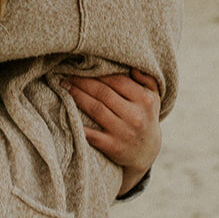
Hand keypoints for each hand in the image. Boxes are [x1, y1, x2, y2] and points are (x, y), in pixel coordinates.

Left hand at [62, 68, 161, 194]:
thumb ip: (147, 79)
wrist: (146, 152)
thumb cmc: (145, 117)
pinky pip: (91, 134)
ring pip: (95, 109)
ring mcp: (124, 132)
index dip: (97, 72)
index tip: (83, 67)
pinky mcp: (113, 147)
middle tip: (67, 75)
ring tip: (64, 87)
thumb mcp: (154, 97)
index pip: (117, 80)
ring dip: (77, 96)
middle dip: (82, 82)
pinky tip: (65, 112)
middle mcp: (135, 116)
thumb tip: (132, 66)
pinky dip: (78, 124)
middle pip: (103, 93)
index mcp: (145, 100)